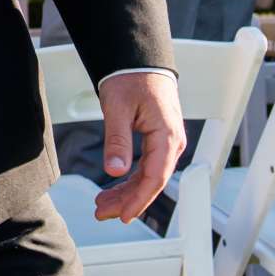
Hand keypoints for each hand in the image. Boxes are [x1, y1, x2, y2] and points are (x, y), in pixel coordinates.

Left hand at [93, 69, 184, 223]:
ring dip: (127, 192)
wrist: (139, 60)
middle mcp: (172, 142)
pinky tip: (114, 188)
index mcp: (167, 136)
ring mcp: (167, 142)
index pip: (155, 177)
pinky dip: (130, 179)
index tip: (122, 215)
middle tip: (102, 213)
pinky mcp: (159, 140)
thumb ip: (117, 140)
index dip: (138, 199)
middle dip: (128, 201)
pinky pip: (147, 167)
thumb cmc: (131, 78)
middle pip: (152, 182)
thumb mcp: (118, 108)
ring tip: (102, 204)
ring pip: (149, 176)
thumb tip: (115, 170)